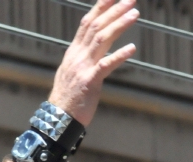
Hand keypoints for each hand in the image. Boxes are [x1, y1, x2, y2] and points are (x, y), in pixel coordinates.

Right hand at [47, 0, 137, 126]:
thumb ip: (82, 58)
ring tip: (135, 14)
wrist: (57, 119)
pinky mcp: (90, 82)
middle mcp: (78, 55)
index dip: (101, 7)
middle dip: (114, 10)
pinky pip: (106, 65)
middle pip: (97, 26)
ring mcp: (83, 67)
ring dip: (119, 25)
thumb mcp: (72, 72)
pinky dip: (119, 55)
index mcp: (74, 52)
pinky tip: (133, 48)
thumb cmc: (68, 98)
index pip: (87, 22)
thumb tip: (89, 49)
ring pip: (102, 40)